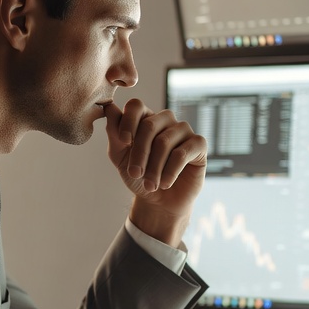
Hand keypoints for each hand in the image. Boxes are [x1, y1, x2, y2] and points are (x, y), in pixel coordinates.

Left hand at [103, 99, 206, 246]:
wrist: (159, 201)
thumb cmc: (139, 176)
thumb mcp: (120, 156)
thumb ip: (114, 133)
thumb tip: (109, 108)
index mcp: (145, 118)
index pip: (136, 106)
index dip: (128, 121)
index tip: (123, 141)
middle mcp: (165, 119)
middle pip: (149, 125)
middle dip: (139, 153)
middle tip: (134, 174)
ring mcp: (183, 130)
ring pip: (164, 142)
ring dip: (153, 168)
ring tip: (150, 185)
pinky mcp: (199, 144)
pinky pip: (182, 153)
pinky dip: (170, 172)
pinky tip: (165, 184)